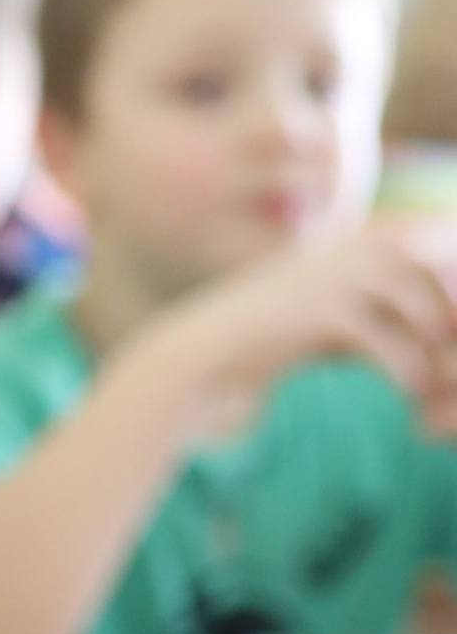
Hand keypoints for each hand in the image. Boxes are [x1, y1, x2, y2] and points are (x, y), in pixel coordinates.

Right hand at [167, 215, 456, 431]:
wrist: (201, 356)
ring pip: (416, 301)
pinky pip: (385, 336)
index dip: (445, 290)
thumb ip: (374, 311)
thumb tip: (428, 327)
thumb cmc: (264, 343)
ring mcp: (333, 276)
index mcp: (350, 243)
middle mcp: (347, 249)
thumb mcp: (326, 319)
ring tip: (437, 377)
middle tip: (451, 357)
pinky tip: (408, 390)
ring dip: (434, 341)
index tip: (448, 333)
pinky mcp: (321, 311)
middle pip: (429, 271)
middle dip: (448, 315)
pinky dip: (403, 366)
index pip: (425, 249)